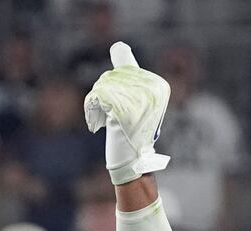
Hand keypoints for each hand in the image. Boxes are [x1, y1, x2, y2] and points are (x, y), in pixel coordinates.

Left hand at [83, 42, 170, 185]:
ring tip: (101, 118)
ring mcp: (139, 101)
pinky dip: (91, 108)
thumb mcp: (135, 103)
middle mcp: (153, 91)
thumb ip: (130, 78)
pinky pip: (99, 96)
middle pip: (114, 76)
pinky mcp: (124, 111)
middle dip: (103, 93)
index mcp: (160, 86)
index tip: (114, 107)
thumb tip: (118, 47)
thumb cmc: (131, 134)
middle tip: (104, 113)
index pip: (126, 71)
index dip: (114, 86)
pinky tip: (96, 123)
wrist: (133, 164)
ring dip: (96, 101)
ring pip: (105, 85)